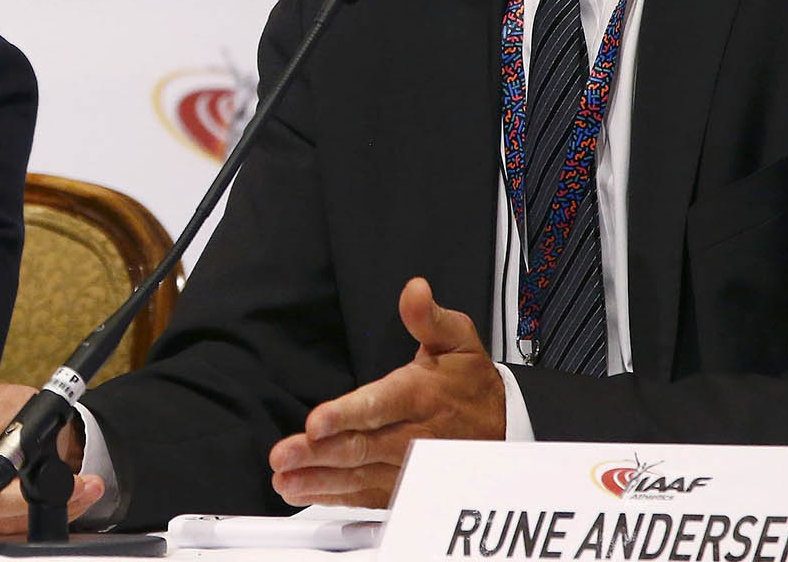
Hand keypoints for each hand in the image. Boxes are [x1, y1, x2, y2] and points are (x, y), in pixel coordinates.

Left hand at [269, 277, 504, 507]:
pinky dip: (335, 497)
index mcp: (421, 394)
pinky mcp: (404, 485)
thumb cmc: (470, 381)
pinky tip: (305, 492)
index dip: (347, 415)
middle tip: (283, 455)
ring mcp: (409, 466)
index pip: (381, 405)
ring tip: (285, 480)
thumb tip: (414, 290)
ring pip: (361, 476)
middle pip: (362, 446)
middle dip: (320, 453)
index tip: (316, 422)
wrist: (503, 426)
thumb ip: (429, 317)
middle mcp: (414, 435)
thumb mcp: (458, 339)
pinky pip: (368, 495)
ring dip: (320, 479)